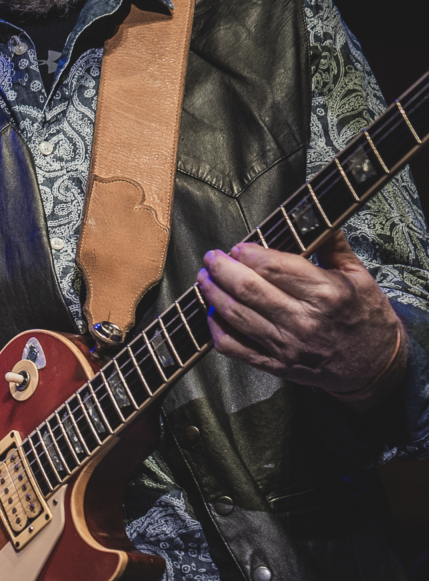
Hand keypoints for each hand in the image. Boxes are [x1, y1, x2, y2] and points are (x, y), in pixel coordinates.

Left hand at [198, 231, 403, 399]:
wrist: (375, 366)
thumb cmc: (366, 317)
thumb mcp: (359, 276)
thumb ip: (331, 245)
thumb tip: (310, 214)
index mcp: (326, 294)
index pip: (273, 267)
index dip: (248, 253)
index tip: (238, 247)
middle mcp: (303, 321)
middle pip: (247, 289)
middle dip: (222, 268)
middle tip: (212, 257)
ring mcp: (286, 346)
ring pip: (235, 315)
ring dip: (212, 293)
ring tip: (205, 277)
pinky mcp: (274, 364)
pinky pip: (233, 347)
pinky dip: (215, 328)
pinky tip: (211, 312)